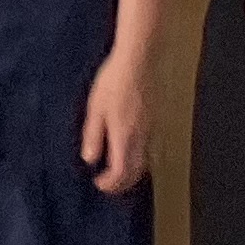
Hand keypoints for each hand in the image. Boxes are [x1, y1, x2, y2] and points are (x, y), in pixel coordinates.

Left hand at [81, 54, 152, 194]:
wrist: (140, 60)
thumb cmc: (114, 82)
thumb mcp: (96, 109)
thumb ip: (93, 136)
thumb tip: (90, 159)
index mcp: (124, 136)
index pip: (121, 172)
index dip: (110, 184)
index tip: (98, 183)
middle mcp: (141, 137)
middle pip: (137, 172)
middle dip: (123, 183)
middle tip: (108, 184)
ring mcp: (151, 128)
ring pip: (145, 161)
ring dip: (132, 172)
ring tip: (117, 170)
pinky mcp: (155, 119)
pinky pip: (149, 147)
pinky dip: (139, 158)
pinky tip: (128, 149)